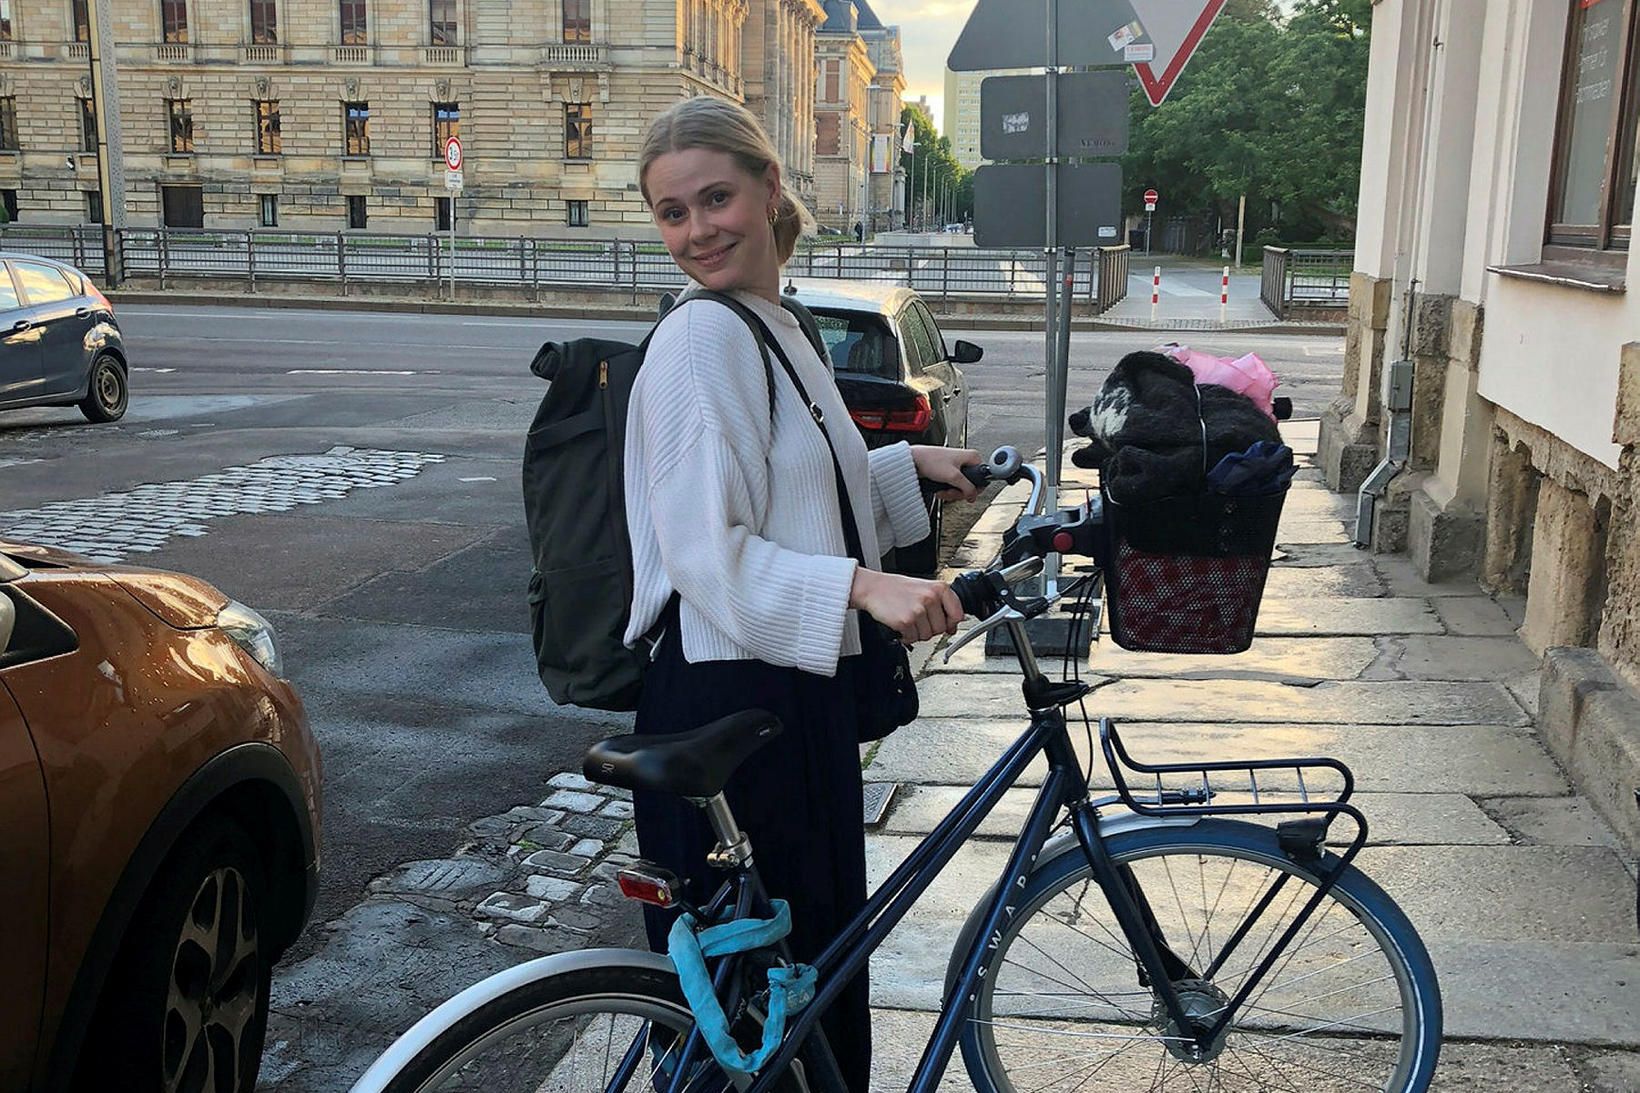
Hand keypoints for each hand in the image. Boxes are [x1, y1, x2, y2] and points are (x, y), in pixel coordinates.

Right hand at [849, 567, 964, 643]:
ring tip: (908, 620)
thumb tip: (952, 627)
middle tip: (918, 620)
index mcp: (939, 588)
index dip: (951, 623)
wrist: (873, 588)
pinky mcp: (906, 621)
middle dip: (930, 628)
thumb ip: (942, 605)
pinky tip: (900, 624)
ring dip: (917, 633)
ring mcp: (918, 610)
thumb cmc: (898, 589)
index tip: (947, 625)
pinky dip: (906, 636)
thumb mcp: (924, 589)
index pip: (958, 614)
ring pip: (927, 636)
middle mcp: (930, 598)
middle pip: (941, 629)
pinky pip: (913, 639)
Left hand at [911, 445, 982, 502]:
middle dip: (959, 492)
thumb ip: (967, 488)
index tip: (967, 494)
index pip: (982, 478)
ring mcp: (956, 467)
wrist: (914, 461)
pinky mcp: (948, 473)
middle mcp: (965, 461)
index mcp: (972, 457)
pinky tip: (939, 490)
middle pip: (970, 485)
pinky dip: (946, 490)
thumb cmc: (930, 461)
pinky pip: (952, 486)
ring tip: (942, 491)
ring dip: (951, 493)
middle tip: (951, 492)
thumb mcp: (953, 476)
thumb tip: (974, 496)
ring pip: (960, 487)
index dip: (974, 489)